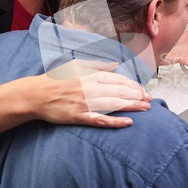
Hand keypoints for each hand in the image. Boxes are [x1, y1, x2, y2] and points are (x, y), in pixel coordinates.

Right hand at [30, 60, 151, 127]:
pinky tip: (128, 122)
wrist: (37, 94)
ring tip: (145, 108)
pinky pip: (100, 119)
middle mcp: (90, 87)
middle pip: (119, 91)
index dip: (134, 85)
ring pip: (114, 104)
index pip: (118, 80)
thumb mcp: (77, 65)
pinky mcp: (79, 116)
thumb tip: (115, 64)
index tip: (144, 90)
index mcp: (90, 75)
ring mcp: (85, 102)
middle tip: (150, 100)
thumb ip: (97, 65)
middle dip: (137, 95)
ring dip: (132, 106)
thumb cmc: (56, 79)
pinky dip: (115, 121)